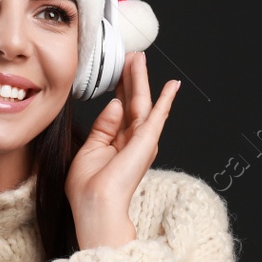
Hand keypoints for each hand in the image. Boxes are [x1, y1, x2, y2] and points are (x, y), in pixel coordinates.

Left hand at [66, 51, 180, 248]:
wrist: (96, 205)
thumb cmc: (89, 188)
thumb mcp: (90, 149)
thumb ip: (103, 126)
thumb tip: (114, 103)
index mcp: (117, 144)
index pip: (120, 109)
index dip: (119, 87)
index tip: (118, 69)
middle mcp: (132, 141)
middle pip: (133, 101)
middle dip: (132, 78)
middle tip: (132, 56)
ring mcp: (142, 140)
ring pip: (143, 101)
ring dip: (142, 79)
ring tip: (140, 58)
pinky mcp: (147, 140)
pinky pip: (159, 115)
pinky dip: (167, 99)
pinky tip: (172, 85)